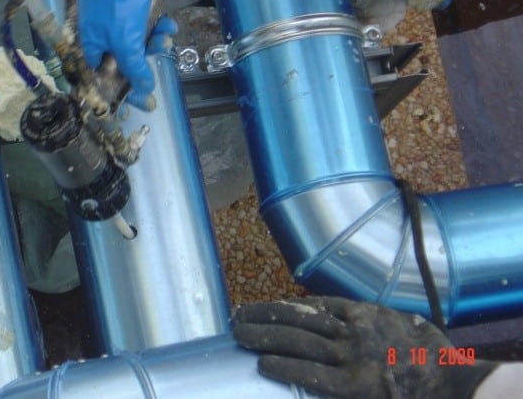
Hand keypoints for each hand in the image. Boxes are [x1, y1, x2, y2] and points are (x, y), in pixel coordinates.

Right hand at [78, 0, 175, 110]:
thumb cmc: (119, 5)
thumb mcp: (126, 43)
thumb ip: (134, 69)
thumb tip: (143, 91)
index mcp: (91, 42)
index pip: (104, 74)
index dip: (123, 87)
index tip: (143, 99)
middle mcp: (101, 30)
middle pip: (125, 56)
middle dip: (146, 57)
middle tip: (162, 56)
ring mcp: (116, 15)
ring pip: (138, 38)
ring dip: (156, 41)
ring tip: (168, 36)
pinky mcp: (131, 3)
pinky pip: (146, 21)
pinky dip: (159, 24)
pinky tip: (170, 23)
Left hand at [233, 296, 497, 398]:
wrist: (452, 381)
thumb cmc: (428, 354)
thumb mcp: (399, 323)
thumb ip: (368, 319)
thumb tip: (343, 319)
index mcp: (361, 313)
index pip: (312, 305)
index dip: (282, 306)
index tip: (260, 306)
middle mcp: (351, 329)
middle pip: (297, 318)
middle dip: (263, 316)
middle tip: (236, 316)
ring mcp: (351, 355)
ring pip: (299, 339)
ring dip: (265, 334)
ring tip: (239, 332)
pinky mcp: (353, 385)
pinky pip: (313, 372)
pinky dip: (287, 366)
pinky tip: (263, 363)